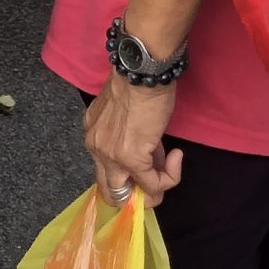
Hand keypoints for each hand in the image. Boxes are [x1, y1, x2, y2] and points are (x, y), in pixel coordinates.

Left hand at [83, 75, 183, 206]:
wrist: (142, 71)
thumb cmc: (138, 82)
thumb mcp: (128, 113)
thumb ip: (133, 137)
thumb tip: (152, 155)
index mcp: (92, 133)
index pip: (104, 168)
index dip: (129, 171)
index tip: (150, 157)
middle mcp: (95, 147)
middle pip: (109, 192)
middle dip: (135, 193)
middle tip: (157, 176)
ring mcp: (111, 156)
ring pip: (126, 197)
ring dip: (152, 191)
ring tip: (169, 169)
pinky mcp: (131, 160)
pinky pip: (152, 185)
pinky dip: (169, 178)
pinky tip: (176, 156)